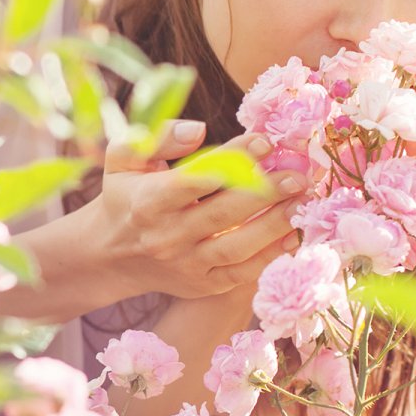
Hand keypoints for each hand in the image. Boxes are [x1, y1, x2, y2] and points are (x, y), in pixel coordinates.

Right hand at [86, 120, 304, 300]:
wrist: (113, 254)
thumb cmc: (127, 194)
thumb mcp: (126, 158)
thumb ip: (159, 136)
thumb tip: (199, 130)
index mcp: (148, 202)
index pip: (195, 179)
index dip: (233, 160)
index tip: (265, 142)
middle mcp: (166, 237)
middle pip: (222, 214)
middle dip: (264, 192)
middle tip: (298, 174)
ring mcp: (186, 265)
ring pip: (237, 246)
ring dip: (274, 224)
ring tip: (302, 201)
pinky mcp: (202, 285)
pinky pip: (242, 273)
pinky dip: (270, 256)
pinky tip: (294, 233)